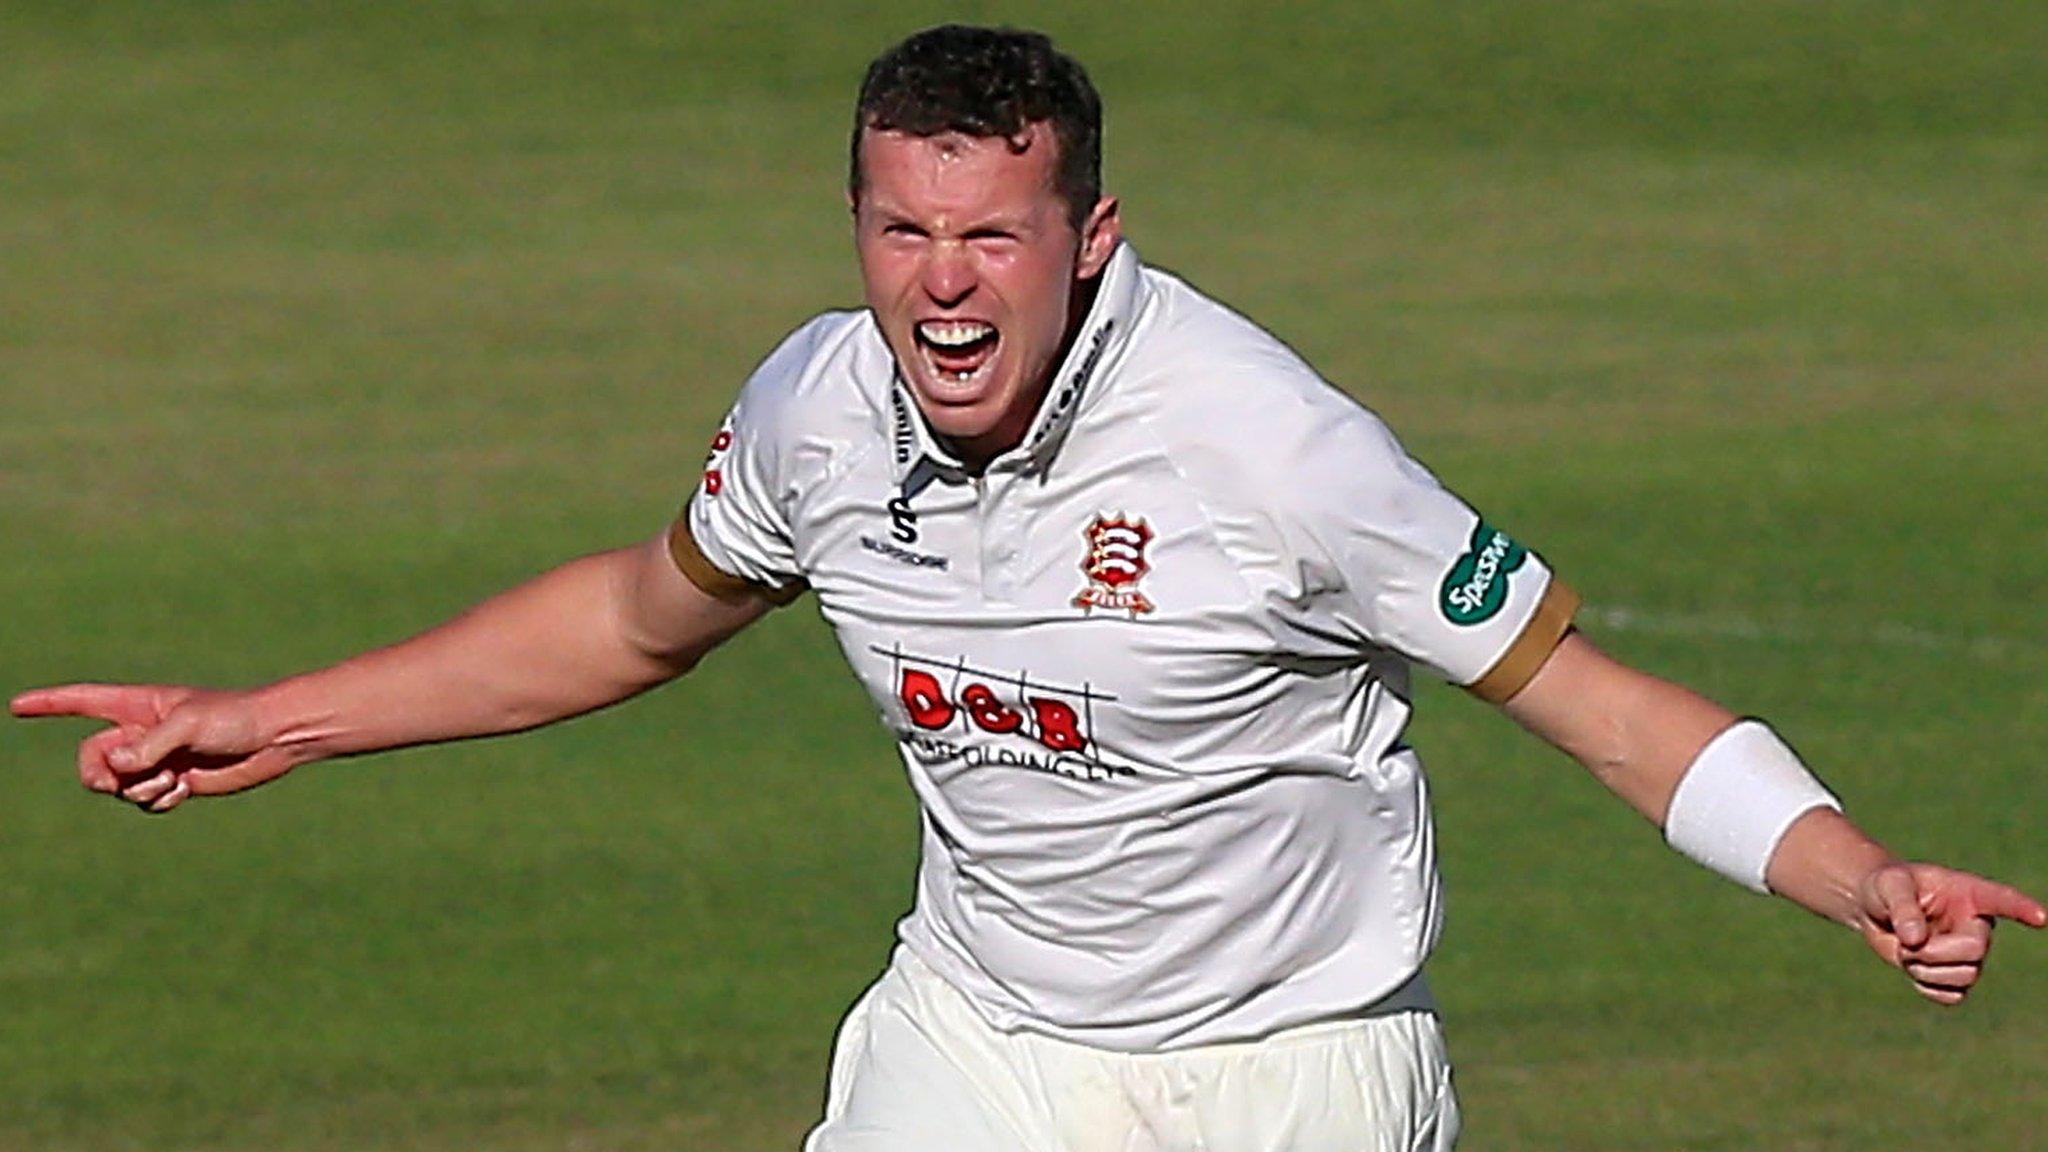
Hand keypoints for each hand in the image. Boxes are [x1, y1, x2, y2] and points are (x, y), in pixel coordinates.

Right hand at [10, 683, 294, 813]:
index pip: (83, 702)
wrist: (274, 738)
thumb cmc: (234, 717)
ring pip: (117, 788)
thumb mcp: (189, 724)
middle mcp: (140, 734)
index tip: (16, 706)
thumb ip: (149, 745)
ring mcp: (155, 761)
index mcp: (138, 706)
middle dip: (100, 776)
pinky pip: (144, 804)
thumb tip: (116, 767)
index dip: (49, 704)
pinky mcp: (173, 784)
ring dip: (140, 789)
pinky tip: (186, 789)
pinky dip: (159, 802)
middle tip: (122, 777)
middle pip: (90, 761)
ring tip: (174, 777)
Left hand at [1856, 862, 2046, 1004]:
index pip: (2002, 900)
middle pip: (1975, 951)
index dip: (2022, 909)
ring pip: (1966, 977)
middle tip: (1906, 943)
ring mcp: (1968, 953)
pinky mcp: (1954, 975)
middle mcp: (1976, 925)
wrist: (1873, 909)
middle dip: (1935, 953)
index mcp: (1968, 893)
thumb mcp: (1888, 886)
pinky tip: (1914, 970)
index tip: (2041, 918)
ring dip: (1927, 971)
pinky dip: (1928, 988)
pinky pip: (1953, 996)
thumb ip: (1903, 908)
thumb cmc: (1885, 888)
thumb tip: (1916, 940)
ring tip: (1906, 951)